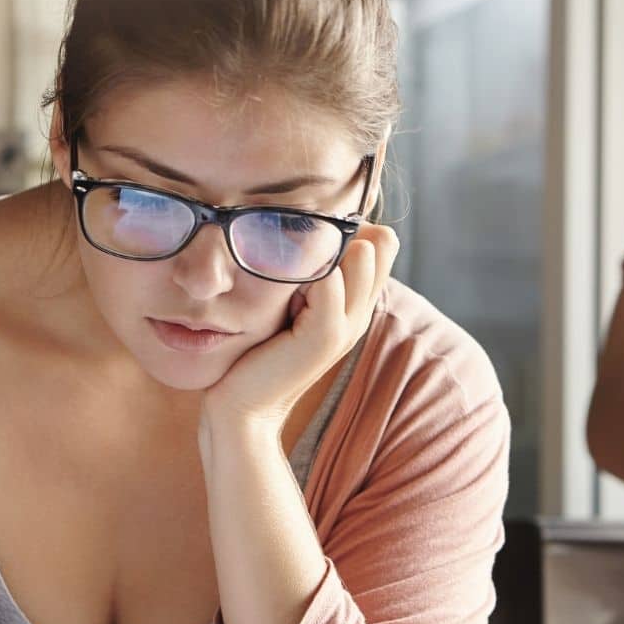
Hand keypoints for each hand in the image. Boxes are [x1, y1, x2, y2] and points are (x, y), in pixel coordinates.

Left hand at [202, 224, 398, 429]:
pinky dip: (309, 266)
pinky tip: (283, 267)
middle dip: (346, 227)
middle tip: (308, 227)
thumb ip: (303, 274)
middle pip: (379, 247)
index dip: (355, 224)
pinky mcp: (324, 336)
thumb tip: (307, 229)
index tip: (319, 218)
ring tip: (295, 245)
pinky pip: (329, 283)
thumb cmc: (257, 354)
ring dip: (329, 243)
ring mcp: (345, 326)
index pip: (381, 245)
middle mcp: (358, 314)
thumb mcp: (286, 305)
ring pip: (360, 260)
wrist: (242, 405)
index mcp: (353, 305)